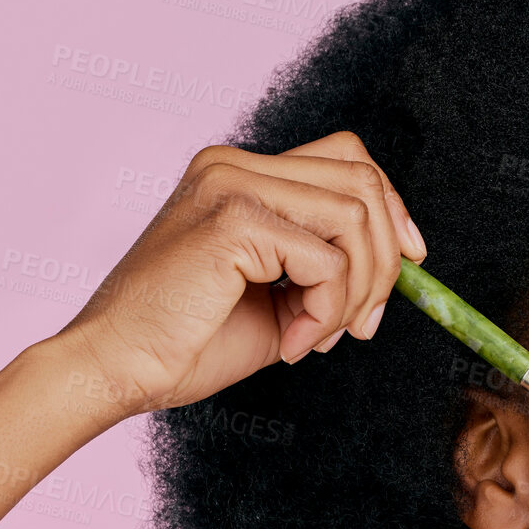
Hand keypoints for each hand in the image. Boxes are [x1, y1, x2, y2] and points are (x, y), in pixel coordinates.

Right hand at [49, 130, 426, 418]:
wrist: (116, 369)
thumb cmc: (186, 342)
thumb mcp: (277, 296)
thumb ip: (324, 267)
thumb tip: (399, 262)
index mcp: (239, 173)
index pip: (347, 159)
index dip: (392, 208)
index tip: (412, 263)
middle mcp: (234, 165)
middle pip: (362, 178)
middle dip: (385, 259)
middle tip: (362, 324)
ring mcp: (231, 185)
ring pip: (356, 217)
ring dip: (357, 292)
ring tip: (318, 337)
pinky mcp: (233, 220)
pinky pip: (326, 261)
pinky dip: (326, 312)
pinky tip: (291, 344)